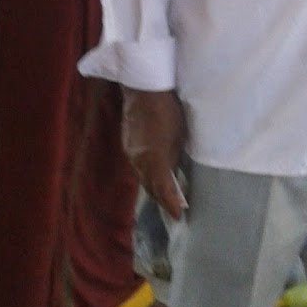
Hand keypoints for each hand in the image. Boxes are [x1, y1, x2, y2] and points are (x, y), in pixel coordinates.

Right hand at [122, 87, 187, 219]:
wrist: (143, 90)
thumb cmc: (169, 110)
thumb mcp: (179, 135)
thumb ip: (173, 157)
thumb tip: (172, 172)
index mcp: (153, 160)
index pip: (163, 190)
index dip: (171, 205)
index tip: (179, 216)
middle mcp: (138, 161)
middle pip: (151, 187)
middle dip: (162, 199)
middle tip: (175, 210)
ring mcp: (130, 154)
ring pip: (142, 177)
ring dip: (154, 188)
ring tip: (166, 196)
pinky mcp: (127, 146)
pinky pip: (137, 167)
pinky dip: (147, 175)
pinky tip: (154, 175)